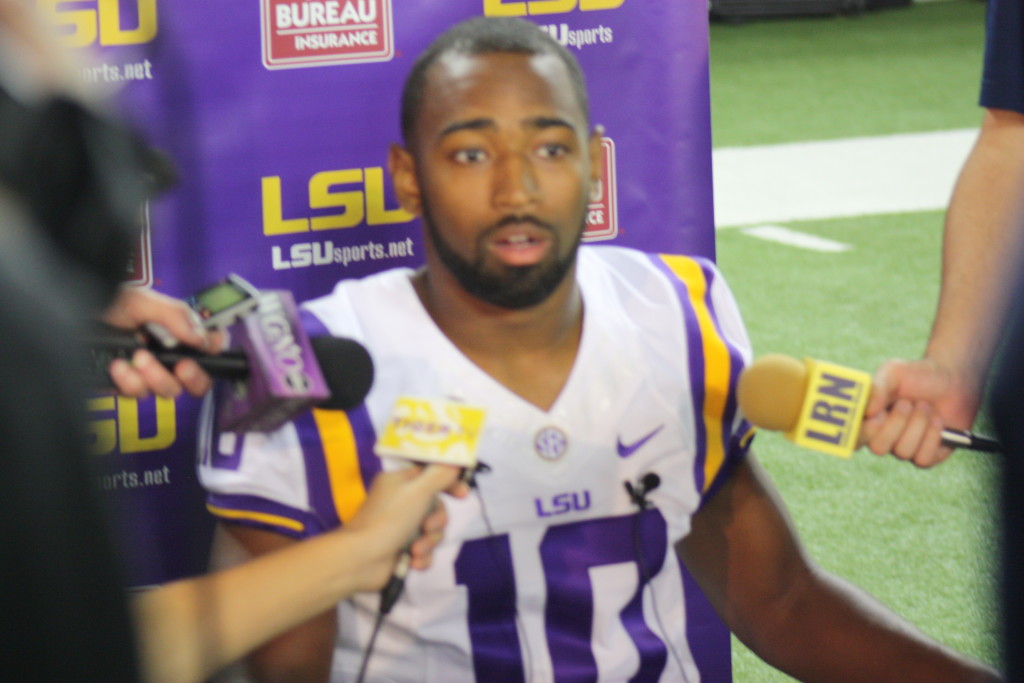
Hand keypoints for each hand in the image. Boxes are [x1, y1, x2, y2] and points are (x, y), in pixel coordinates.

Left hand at [102, 287, 223, 398]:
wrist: (66, 314)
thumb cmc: (105, 302)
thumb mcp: (143, 300)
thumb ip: (176, 317)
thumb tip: (204, 340)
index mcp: (177, 332)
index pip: (211, 349)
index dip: (215, 352)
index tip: (205, 350)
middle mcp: (166, 355)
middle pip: (196, 382)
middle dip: (191, 377)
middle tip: (181, 366)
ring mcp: (146, 373)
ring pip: (167, 391)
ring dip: (155, 377)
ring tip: (137, 357)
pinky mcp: (125, 385)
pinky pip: (137, 394)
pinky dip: (128, 382)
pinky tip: (117, 366)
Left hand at [346, 465, 469, 590]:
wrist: (361, 559)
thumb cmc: (389, 519)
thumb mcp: (418, 490)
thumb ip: (440, 474)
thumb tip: (455, 462)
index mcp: (400, 482)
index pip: (431, 475)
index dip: (448, 484)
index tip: (462, 494)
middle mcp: (401, 502)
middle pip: (436, 507)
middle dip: (436, 520)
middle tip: (426, 527)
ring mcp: (402, 527)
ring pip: (433, 531)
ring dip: (429, 542)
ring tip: (415, 550)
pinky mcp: (403, 550)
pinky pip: (426, 550)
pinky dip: (422, 557)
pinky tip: (413, 561)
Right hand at [861, 358, 981, 466]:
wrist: (953, 379)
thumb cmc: (917, 374)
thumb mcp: (893, 372)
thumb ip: (877, 388)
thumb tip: (867, 411)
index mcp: (868, 419)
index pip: (854, 438)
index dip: (863, 432)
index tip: (877, 416)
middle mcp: (883, 437)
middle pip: (878, 448)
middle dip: (896, 424)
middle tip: (907, 403)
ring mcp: (905, 448)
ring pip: (903, 452)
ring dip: (918, 424)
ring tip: (926, 406)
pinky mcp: (928, 456)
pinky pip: (922, 459)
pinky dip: (932, 437)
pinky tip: (938, 421)